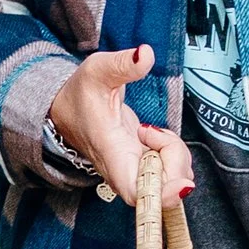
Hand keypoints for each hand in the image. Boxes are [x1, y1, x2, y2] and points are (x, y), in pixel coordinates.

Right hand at [49, 44, 192, 206]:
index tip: (182, 182)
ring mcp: (135, 172)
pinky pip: (171, 171)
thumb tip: (145, 54)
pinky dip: (173, 154)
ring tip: (151, 132)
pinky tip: (154, 137)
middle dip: (177, 162)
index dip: (164, 194)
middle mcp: (124, 171)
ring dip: (176, 156)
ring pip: (172, 181)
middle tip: (157, 133)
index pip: (137, 192)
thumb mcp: (98, 70)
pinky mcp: (144, 168)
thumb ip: (123, 64)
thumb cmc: (79, 93)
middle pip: (164, 189)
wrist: (66, 109)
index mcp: (112, 154)